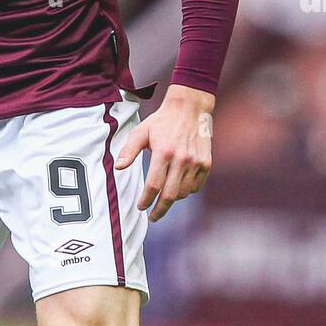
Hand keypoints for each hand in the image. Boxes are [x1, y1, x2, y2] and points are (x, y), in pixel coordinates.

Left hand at [115, 84, 213, 222]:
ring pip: (183, 193)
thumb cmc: (161, 121)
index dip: (146, 200)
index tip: (140, 207)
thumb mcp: (141, 132)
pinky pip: (196, 187)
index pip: (153, 186)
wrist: (190, 108)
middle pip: (170, 195)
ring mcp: (196, 162)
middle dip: (159, 210)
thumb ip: (129, 151)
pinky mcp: (206, 163)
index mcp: (164, 152)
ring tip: (163, 200)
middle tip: (152, 217)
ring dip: (172, 200)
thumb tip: (118, 167)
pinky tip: (178, 190)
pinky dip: (186, 192)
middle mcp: (182, 159)